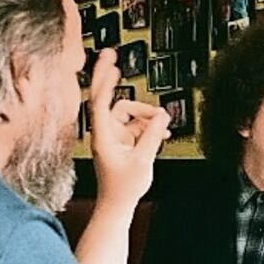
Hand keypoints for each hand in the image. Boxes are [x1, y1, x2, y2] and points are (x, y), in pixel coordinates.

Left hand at [88, 48, 170, 212]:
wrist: (118, 205)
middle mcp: (105, 133)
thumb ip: (153, 135)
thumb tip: (163, 116)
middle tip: (113, 58)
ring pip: (130, 115)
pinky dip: (148, 128)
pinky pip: (137, 126)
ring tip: (162, 128)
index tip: (110, 62)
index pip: (100, 101)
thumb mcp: (143, 160)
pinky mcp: (122, 142)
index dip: (104, 79)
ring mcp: (114, 137)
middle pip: (112, 100)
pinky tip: (161, 134)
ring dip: (147, 118)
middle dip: (115, 82)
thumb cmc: (123, 188)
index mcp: (103, 135)